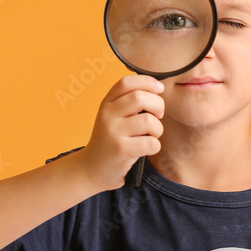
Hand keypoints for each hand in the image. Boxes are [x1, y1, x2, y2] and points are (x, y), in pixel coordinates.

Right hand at [74, 75, 164, 192]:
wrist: (92, 169)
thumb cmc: (111, 140)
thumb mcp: (113, 117)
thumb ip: (129, 102)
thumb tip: (158, 88)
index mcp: (107, 103)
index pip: (126, 82)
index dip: (147, 82)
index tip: (159, 88)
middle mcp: (107, 115)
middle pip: (140, 98)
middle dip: (158, 105)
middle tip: (157, 116)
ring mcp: (113, 132)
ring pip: (149, 121)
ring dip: (157, 129)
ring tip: (151, 135)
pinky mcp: (121, 150)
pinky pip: (151, 142)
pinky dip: (155, 146)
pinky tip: (146, 149)